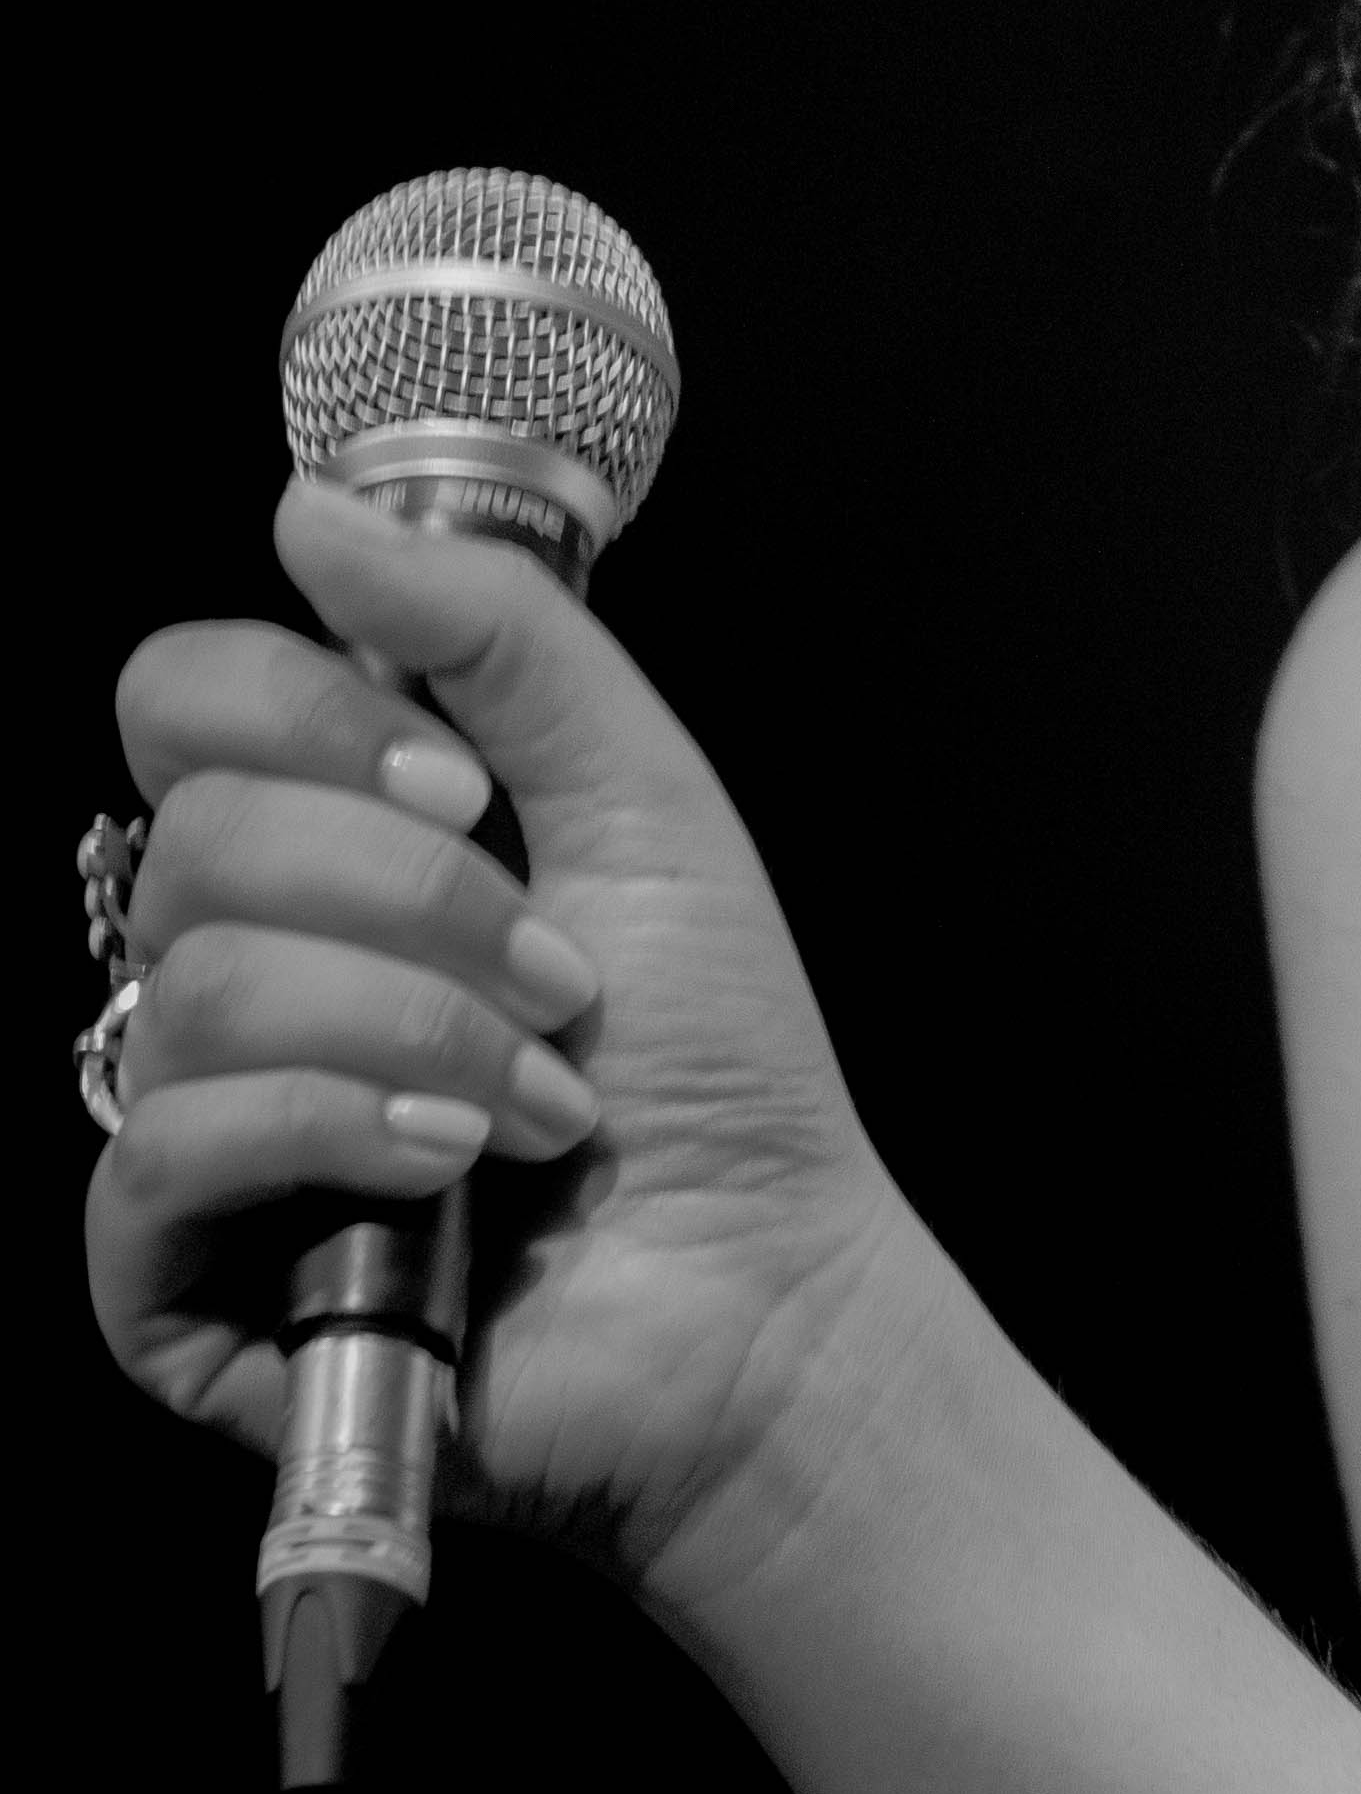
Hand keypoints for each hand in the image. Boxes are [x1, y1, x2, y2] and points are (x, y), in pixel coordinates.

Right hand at [90, 478, 918, 1619]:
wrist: (762, 1286)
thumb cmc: (714, 1065)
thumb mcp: (635, 793)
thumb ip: (493, 629)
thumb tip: (307, 508)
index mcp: (323, 842)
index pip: (183, 700)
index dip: (315, 720)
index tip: (468, 784)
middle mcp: (240, 964)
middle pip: (199, 838)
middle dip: (424, 907)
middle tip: (565, 983)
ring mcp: (198, 1116)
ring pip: (201, 986)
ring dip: (416, 1031)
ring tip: (539, 1101)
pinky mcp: (172, 1271)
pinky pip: (164, 1143)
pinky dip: (336, 1134)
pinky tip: (447, 1173)